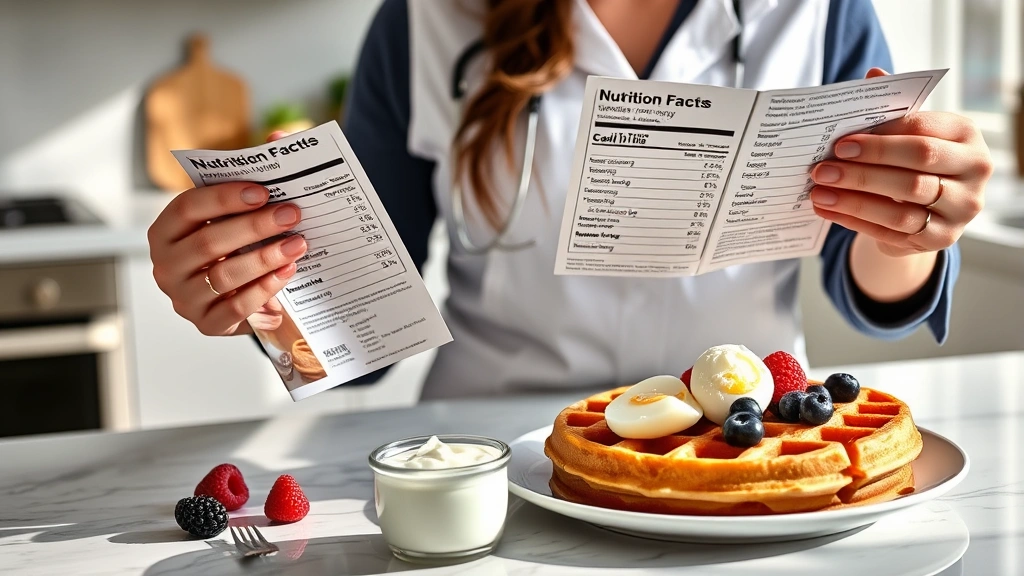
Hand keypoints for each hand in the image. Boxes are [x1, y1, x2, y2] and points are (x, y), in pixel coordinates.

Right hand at [148, 181, 305, 336]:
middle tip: (289, 215)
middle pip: (208, 242)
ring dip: (265, 257)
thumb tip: (273, 199)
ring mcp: (184, 299)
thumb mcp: (219, 228)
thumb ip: (235, 212)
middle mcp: (166, 268)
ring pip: (225, 275)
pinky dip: (265, 288)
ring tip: (296, 244)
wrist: (223, 299)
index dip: (224, 198)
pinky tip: (286, 272)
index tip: (262, 192)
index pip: (187, 209)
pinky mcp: (206, 324)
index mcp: (163, 234)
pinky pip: (237, 307)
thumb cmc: (223, 253)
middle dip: (255, 226)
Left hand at [809, 69, 993, 257]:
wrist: (931, 208)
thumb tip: (873, 75)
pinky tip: (827, 210)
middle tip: (823, 168)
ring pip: (903, 204)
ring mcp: (961, 208)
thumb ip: (892, 108)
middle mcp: (973, 171)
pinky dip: (856, 220)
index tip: (840, 143)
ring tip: (819, 192)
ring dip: (854, 199)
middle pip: (915, 167)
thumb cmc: (914, 159)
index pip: (921, 131)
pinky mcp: (941, 238)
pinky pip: (893, 230)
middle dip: (864, 168)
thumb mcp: (908, 132)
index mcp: (965, 135)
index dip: (879, 138)